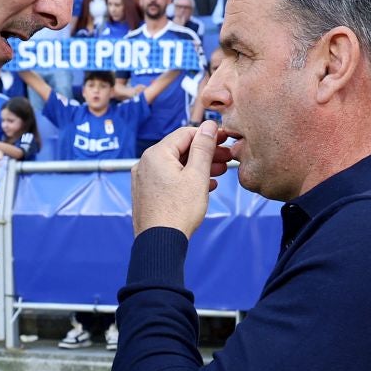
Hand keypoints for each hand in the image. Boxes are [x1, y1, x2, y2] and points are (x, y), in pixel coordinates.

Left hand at [130, 121, 224, 237]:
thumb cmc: (178, 211)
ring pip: (175, 165)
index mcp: (156, 154)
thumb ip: (203, 148)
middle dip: (205, 153)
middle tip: (226, 157)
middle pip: (180, 150)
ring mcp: (144, 179)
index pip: (185, 133)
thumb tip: (209, 126)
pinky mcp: (146, 193)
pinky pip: (168, 179)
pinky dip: (186, 179)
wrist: (159, 243)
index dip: (208, 135)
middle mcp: (145, 163)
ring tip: (220, 172)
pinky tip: (204, 186)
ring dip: (198, 167)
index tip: (225, 139)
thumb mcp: (197, 176)